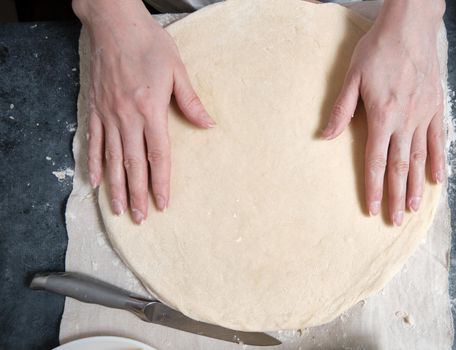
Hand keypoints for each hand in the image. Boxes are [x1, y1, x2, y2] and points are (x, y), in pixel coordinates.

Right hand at [73, 0, 213, 223]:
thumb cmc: (149, 44)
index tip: (163, 204)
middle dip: (138, 194)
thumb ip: (191, 102)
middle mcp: (127, 117)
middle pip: (133, 164)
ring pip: (111, 159)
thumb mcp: (177, 70)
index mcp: (150, 110)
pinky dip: (94, 163)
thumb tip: (209, 124)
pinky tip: (95, 181)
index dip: (161, 182)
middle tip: (140, 218)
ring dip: (116, 187)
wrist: (115, 24)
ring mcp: (108, 114)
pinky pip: (93, 141)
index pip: (157, 155)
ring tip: (118, 210)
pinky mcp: (95, 108)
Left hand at [322, 0, 445, 225]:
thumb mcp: (352, 77)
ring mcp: (424, 115)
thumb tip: (325, 136)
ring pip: (420, 158)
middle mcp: (405, 121)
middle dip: (395, 196)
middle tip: (394, 220)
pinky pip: (438, 139)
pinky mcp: (436, 107)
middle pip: (399, 166)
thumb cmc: (378, 49)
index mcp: (382, 116)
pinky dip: (438, 160)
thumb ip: (341, 109)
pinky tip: (436, 179)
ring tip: (412, 208)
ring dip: (415, 185)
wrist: (410, 25)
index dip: (372, 187)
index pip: (375, 161)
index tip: (371, 209)